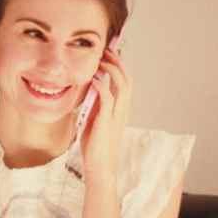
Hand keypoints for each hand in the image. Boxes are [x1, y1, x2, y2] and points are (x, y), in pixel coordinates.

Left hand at [80, 46, 132, 181]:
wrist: (99, 166)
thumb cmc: (95, 146)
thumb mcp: (94, 120)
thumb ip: (95, 105)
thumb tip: (90, 89)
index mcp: (121, 109)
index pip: (125, 81)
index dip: (118, 65)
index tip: (108, 53)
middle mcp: (123, 110)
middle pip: (127, 78)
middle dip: (117, 62)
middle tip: (105, 50)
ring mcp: (117, 115)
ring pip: (122, 85)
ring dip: (112, 70)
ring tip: (100, 61)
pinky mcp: (107, 122)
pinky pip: (109, 99)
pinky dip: (103, 86)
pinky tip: (95, 79)